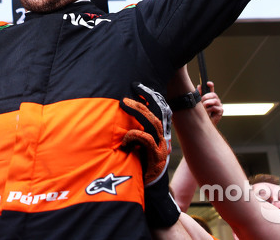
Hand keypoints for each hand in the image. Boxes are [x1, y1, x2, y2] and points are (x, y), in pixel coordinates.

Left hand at [120, 82, 180, 228]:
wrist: (148, 192)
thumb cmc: (137, 169)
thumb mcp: (134, 149)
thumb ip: (131, 136)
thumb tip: (118, 121)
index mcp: (157, 136)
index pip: (157, 113)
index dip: (150, 99)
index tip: (139, 87)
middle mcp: (161, 140)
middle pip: (155, 115)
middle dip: (142, 103)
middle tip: (127, 96)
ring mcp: (161, 148)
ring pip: (153, 124)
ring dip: (139, 112)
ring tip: (125, 104)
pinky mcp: (156, 157)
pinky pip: (147, 140)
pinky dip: (135, 135)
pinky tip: (125, 138)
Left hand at [197, 81, 222, 125]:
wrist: (204, 123)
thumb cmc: (202, 113)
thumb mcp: (199, 103)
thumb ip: (199, 95)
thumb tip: (199, 86)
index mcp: (210, 98)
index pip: (211, 90)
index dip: (210, 85)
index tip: (208, 83)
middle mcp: (216, 100)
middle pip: (213, 94)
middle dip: (206, 97)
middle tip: (202, 100)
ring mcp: (219, 105)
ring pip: (214, 100)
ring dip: (207, 104)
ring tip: (204, 108)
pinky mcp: (221, 111)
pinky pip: (215, 107)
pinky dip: (210, 110)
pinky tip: (208, 113)